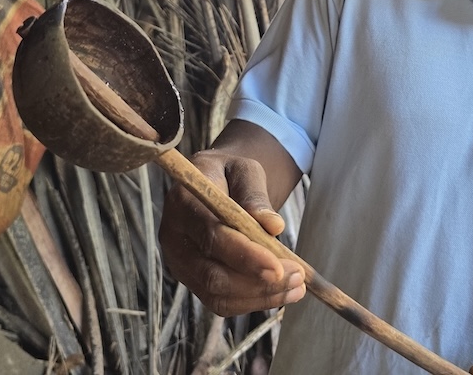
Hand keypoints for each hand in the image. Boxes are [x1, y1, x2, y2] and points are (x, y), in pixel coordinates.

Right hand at [159, 148, 306, 316]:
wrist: (214, 185)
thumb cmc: (230, 175)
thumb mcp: (244, 170)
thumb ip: (255, 195)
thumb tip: (273, 226)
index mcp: (182, 202)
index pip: (211, 236)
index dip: (245, 255)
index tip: (278, 266)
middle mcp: (174, 237)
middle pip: (213, 274)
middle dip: (258, 282)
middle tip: (297, 275)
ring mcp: (180, 263)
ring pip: (218, 295)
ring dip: (261, 296)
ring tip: (297, 286)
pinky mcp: (192, 280)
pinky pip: (221, 302)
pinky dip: (254, 302)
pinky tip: (282, 292)